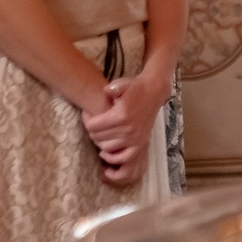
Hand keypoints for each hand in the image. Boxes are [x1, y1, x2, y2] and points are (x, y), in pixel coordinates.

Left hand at [82, 70, 168, 185]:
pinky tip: (105, 152)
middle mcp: (127, 129)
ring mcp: (135, 138)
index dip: (87, 121)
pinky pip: (122, 158)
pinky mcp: (140, 144)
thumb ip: (112, 88)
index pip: (93, 126)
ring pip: (106, 148)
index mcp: (120, 115)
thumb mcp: (122, 83)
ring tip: (99, 135)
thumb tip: (105, 92)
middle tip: (93, 125)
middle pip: (97, 138)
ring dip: (100, 142)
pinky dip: (111, 157)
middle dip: (92, 132)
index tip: (87, 116)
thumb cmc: (135, 87)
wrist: (154, 91)